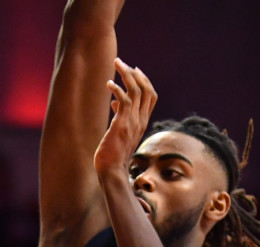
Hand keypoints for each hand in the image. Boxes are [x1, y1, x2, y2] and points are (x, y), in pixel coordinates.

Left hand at [93, 59, 157, 182]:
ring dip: (126, 75)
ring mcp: (133, 122)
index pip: (151, 95)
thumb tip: (115, 103)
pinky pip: (124, 100)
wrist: (112, 172)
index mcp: (142, 121)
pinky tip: (108, 84)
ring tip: (116, 64)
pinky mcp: (122, 124)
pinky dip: (117, 89)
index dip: (145, 80)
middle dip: (135, 73)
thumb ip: (121, 117)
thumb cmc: (113, 154)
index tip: (135, 70)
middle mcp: (141, 120)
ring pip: (136, 91)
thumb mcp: (119, 132)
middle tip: (121, 63)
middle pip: (146, 89)